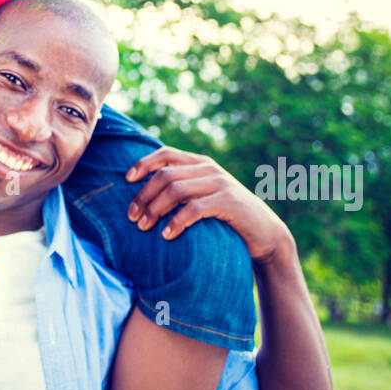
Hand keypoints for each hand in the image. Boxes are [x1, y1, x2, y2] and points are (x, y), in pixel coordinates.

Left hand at [125, 145, 292, 261]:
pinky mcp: (228, 203)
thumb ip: (182, 189)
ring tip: (144, 227)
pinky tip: (167, 235)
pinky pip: (195, 209)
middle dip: (144, 195)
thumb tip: (143, 194)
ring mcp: (220, 184)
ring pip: (176, 190)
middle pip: (165, 175)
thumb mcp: (203, 197)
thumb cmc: (226, 217)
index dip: (143, 164)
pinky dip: (177, 222)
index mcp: (200, 163)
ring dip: (155, 209)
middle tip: (132, 217)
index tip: (126, 180)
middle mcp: (209, 169)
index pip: (165, 154)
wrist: (264, 232)